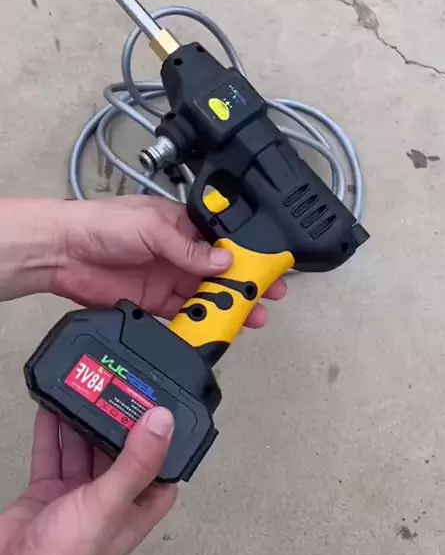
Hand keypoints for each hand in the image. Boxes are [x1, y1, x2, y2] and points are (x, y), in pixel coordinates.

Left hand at [0, 196, 285, 326]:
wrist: (64, 253)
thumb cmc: (103, 224)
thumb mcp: (152, 228)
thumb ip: (189, 249)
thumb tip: (224, 262)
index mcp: (181, 225)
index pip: (221, 240)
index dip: (246, 253)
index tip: (268, 265)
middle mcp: (177, 252)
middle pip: (219, 272)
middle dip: (245, 284)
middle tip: (269, 297)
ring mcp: (166, 278)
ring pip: (205, 295)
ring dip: (227, 306)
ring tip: (251, 318)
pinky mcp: (153, 303)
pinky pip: (183, 315)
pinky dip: (199, 324)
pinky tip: (216, 330)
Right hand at [0, 406, 176, 554]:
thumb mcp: (108, 503)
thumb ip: (136, 462)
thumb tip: (163, 423)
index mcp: (135, 508)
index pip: (159, 469)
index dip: (162, 441)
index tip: (159, 409)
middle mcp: (109, 502)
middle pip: (119, 451)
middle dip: (116, 422)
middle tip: (116, 388)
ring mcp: (76, 497)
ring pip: (84, 449)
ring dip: (84, 422)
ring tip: (86, 390)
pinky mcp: (47, 492)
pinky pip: (53, 454)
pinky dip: (53, 431)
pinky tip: (53, 408)